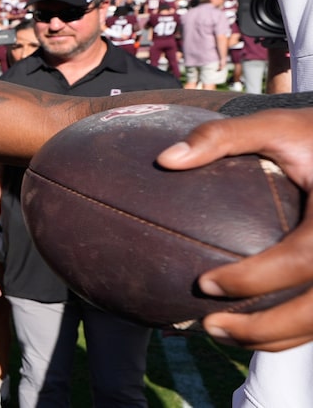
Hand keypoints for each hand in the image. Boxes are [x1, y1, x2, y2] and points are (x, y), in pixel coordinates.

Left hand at [157, 108, 312, 349]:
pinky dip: (288, 330)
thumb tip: (165, 159)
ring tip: (219, 331)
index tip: (204, 284)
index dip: (253, 279)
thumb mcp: (277, 126)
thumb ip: (222, 137)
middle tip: (209, 324)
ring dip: (274, 338)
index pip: (300, 261)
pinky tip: (247, 327)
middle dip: (263, 329)